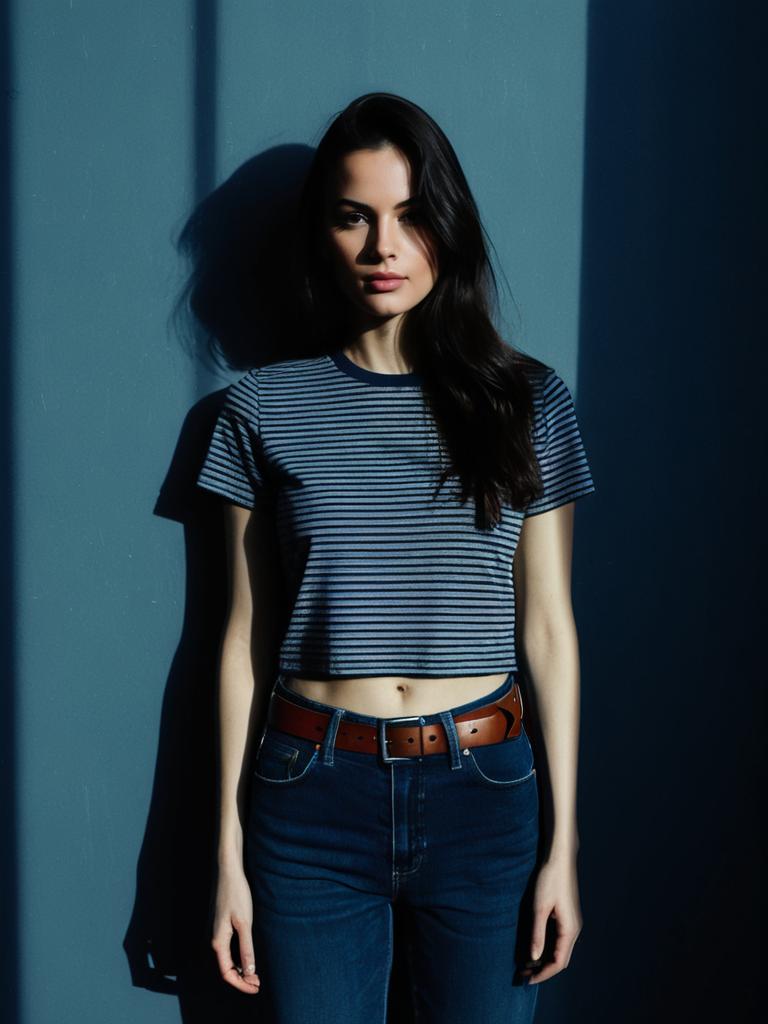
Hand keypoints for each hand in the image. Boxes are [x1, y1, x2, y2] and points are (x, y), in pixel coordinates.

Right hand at [211, 865, 261, 994]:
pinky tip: (246, 957)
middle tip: (258, 983)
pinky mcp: (219, 926)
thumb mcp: (244, 922)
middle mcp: (213, 939)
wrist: (227, 871)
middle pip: (225, 969)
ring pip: (225, 960)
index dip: (241, 984)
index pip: (227, 973)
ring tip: (255, 974)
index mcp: (218, 941)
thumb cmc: (236, 894)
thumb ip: (246, 948)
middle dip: (241, 979)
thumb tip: (249, 972)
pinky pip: (225, 950)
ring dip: (239, 970)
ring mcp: (214, 932)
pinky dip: (236, 958)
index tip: (256, 987)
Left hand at [522, 854, 581, 983]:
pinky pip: (560, 940)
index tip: (527, 980)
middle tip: (524, 974)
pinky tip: (536, 947)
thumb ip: (537, 934)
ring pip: (561, 950)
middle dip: (544, 970)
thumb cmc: (549, 880)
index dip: (543, 974)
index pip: (558, 962)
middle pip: (561, 959)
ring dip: (545, 959)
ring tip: (526, 963)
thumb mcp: (539, 907)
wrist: (559, 858)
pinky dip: (548, 948)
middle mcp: (574, 929)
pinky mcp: (567, 916)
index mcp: (570, 930)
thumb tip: (533, 958)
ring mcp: (572, 923)